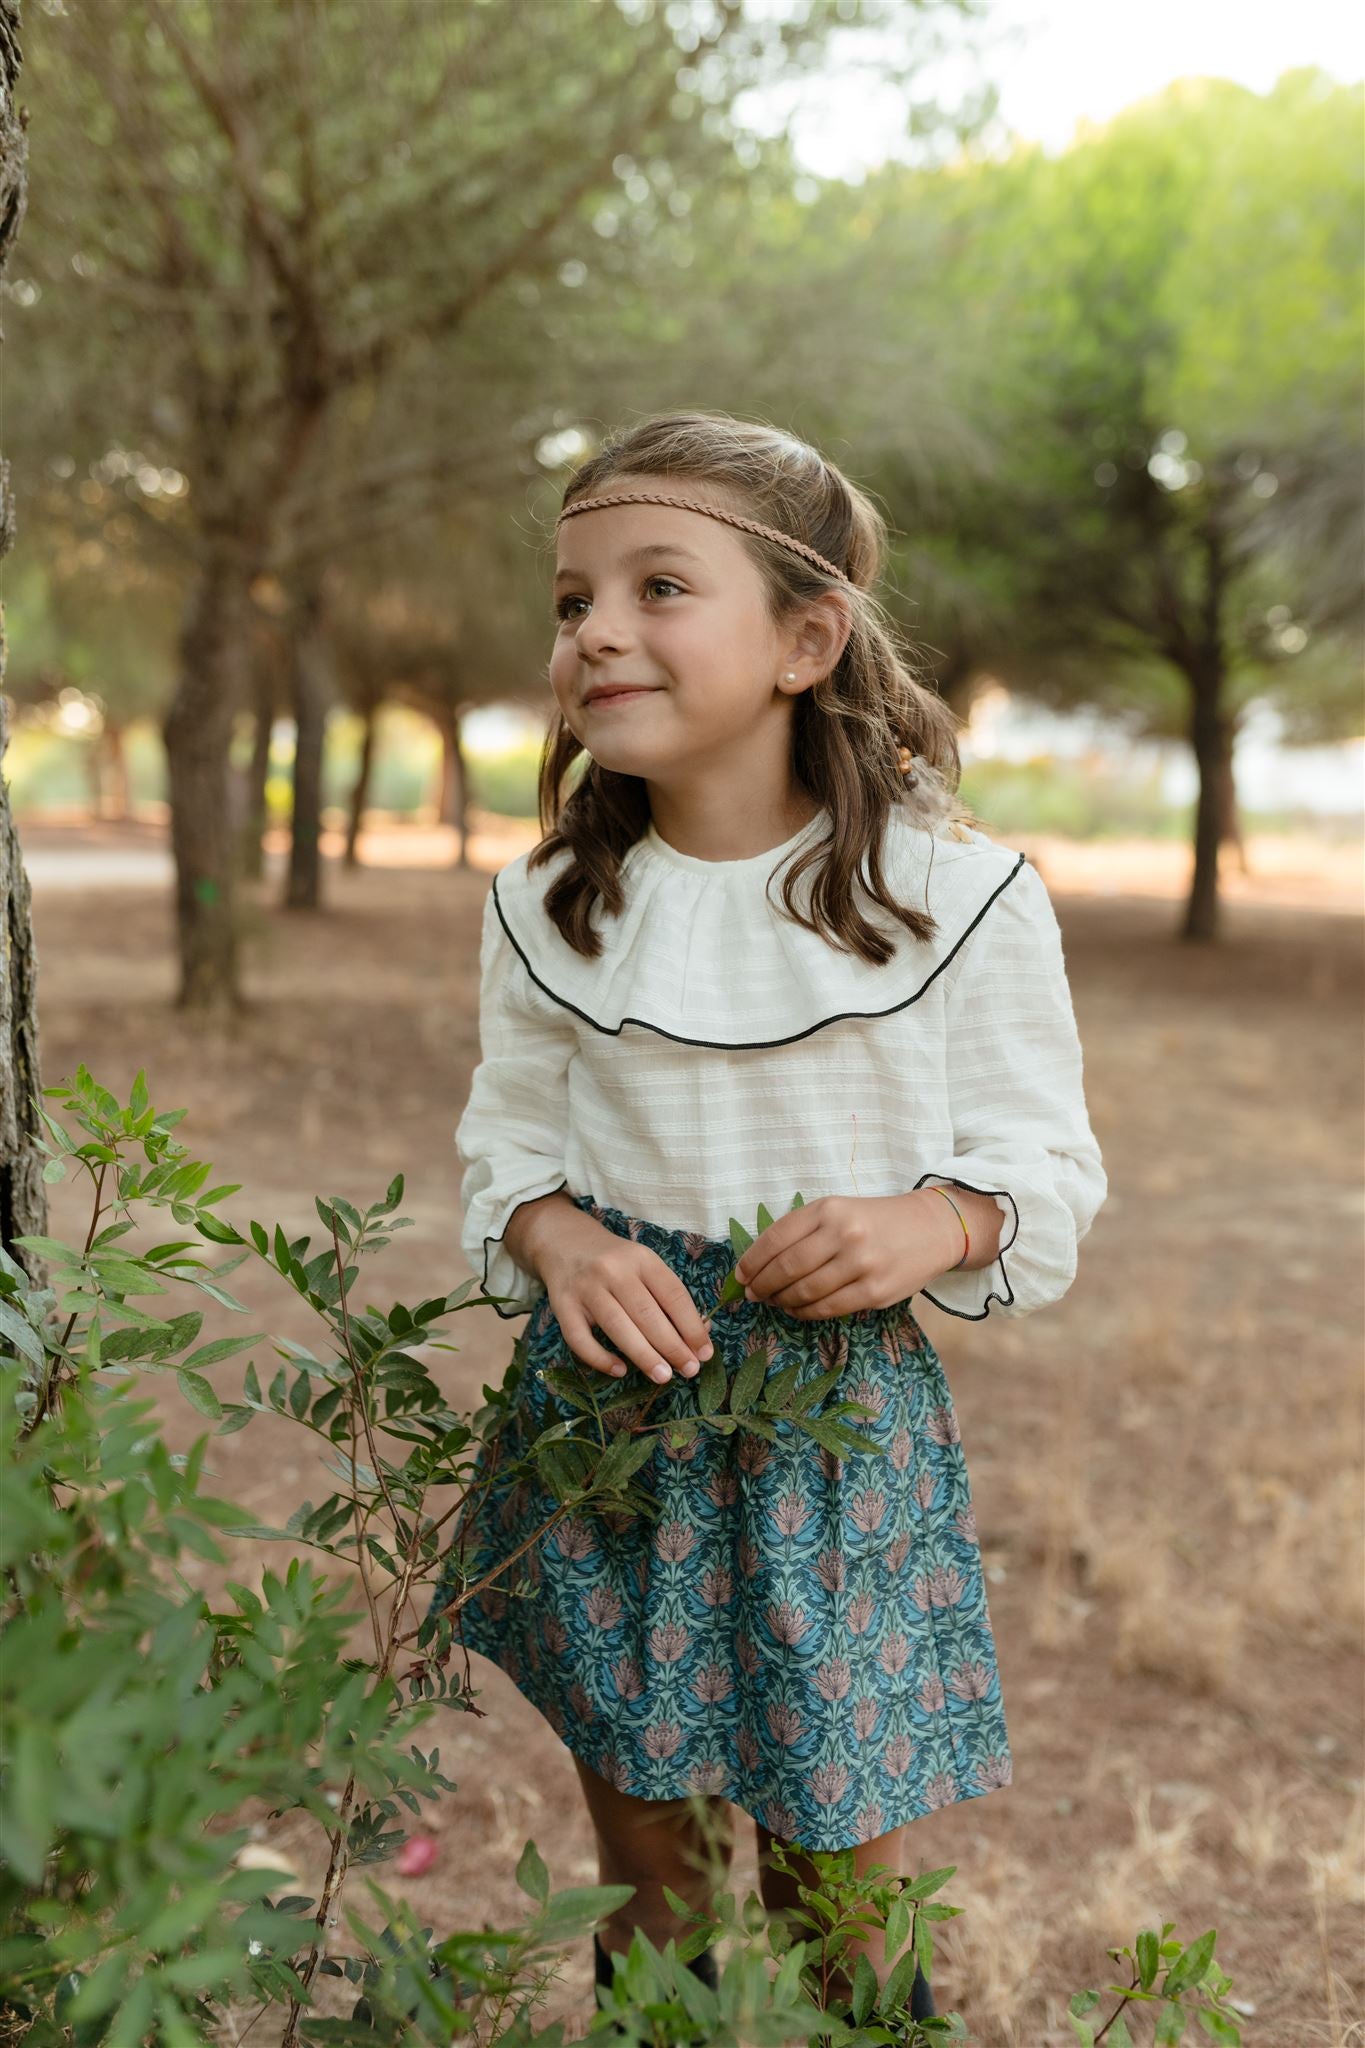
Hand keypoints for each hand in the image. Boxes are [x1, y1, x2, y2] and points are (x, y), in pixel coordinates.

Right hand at [537, 1214, 715, 1385]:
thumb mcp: (644, 1266)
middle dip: (672, 1346)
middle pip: (647, 1313)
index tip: (704, 1352)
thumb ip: (668, 1297)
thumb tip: (698, 1336)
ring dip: (644, 1355)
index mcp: (641, 1259)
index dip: (691, 1326)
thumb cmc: (615, 1261)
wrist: (564, 1240)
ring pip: (618, 1326)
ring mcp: (585, 1287)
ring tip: (663, 1376)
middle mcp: (613, 1270)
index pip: (673, 1295)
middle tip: (689, 1370)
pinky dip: (599, 1358)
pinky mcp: (562, 1304)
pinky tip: (619, 1371)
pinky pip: (579, 1338)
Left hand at [732, 1192, 965, 1319]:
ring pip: (805, 1291)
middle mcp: (844, 1234)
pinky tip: (798, 1309)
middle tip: (753, 1294)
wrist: (930, 1229)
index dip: (752, 1260)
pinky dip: (805, 1312)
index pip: (777, 1237)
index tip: (740, 1274)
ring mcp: (861, 1264)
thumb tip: (759, 1264)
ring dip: (782, 1301)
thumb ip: (803, 1231)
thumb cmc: (875, 1220)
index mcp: (829, 1209)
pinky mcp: (874, 1292)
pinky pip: (827, 1308)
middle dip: (763, 1285)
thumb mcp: (838, 1210)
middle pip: (787, 1267)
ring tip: (775, 1301)